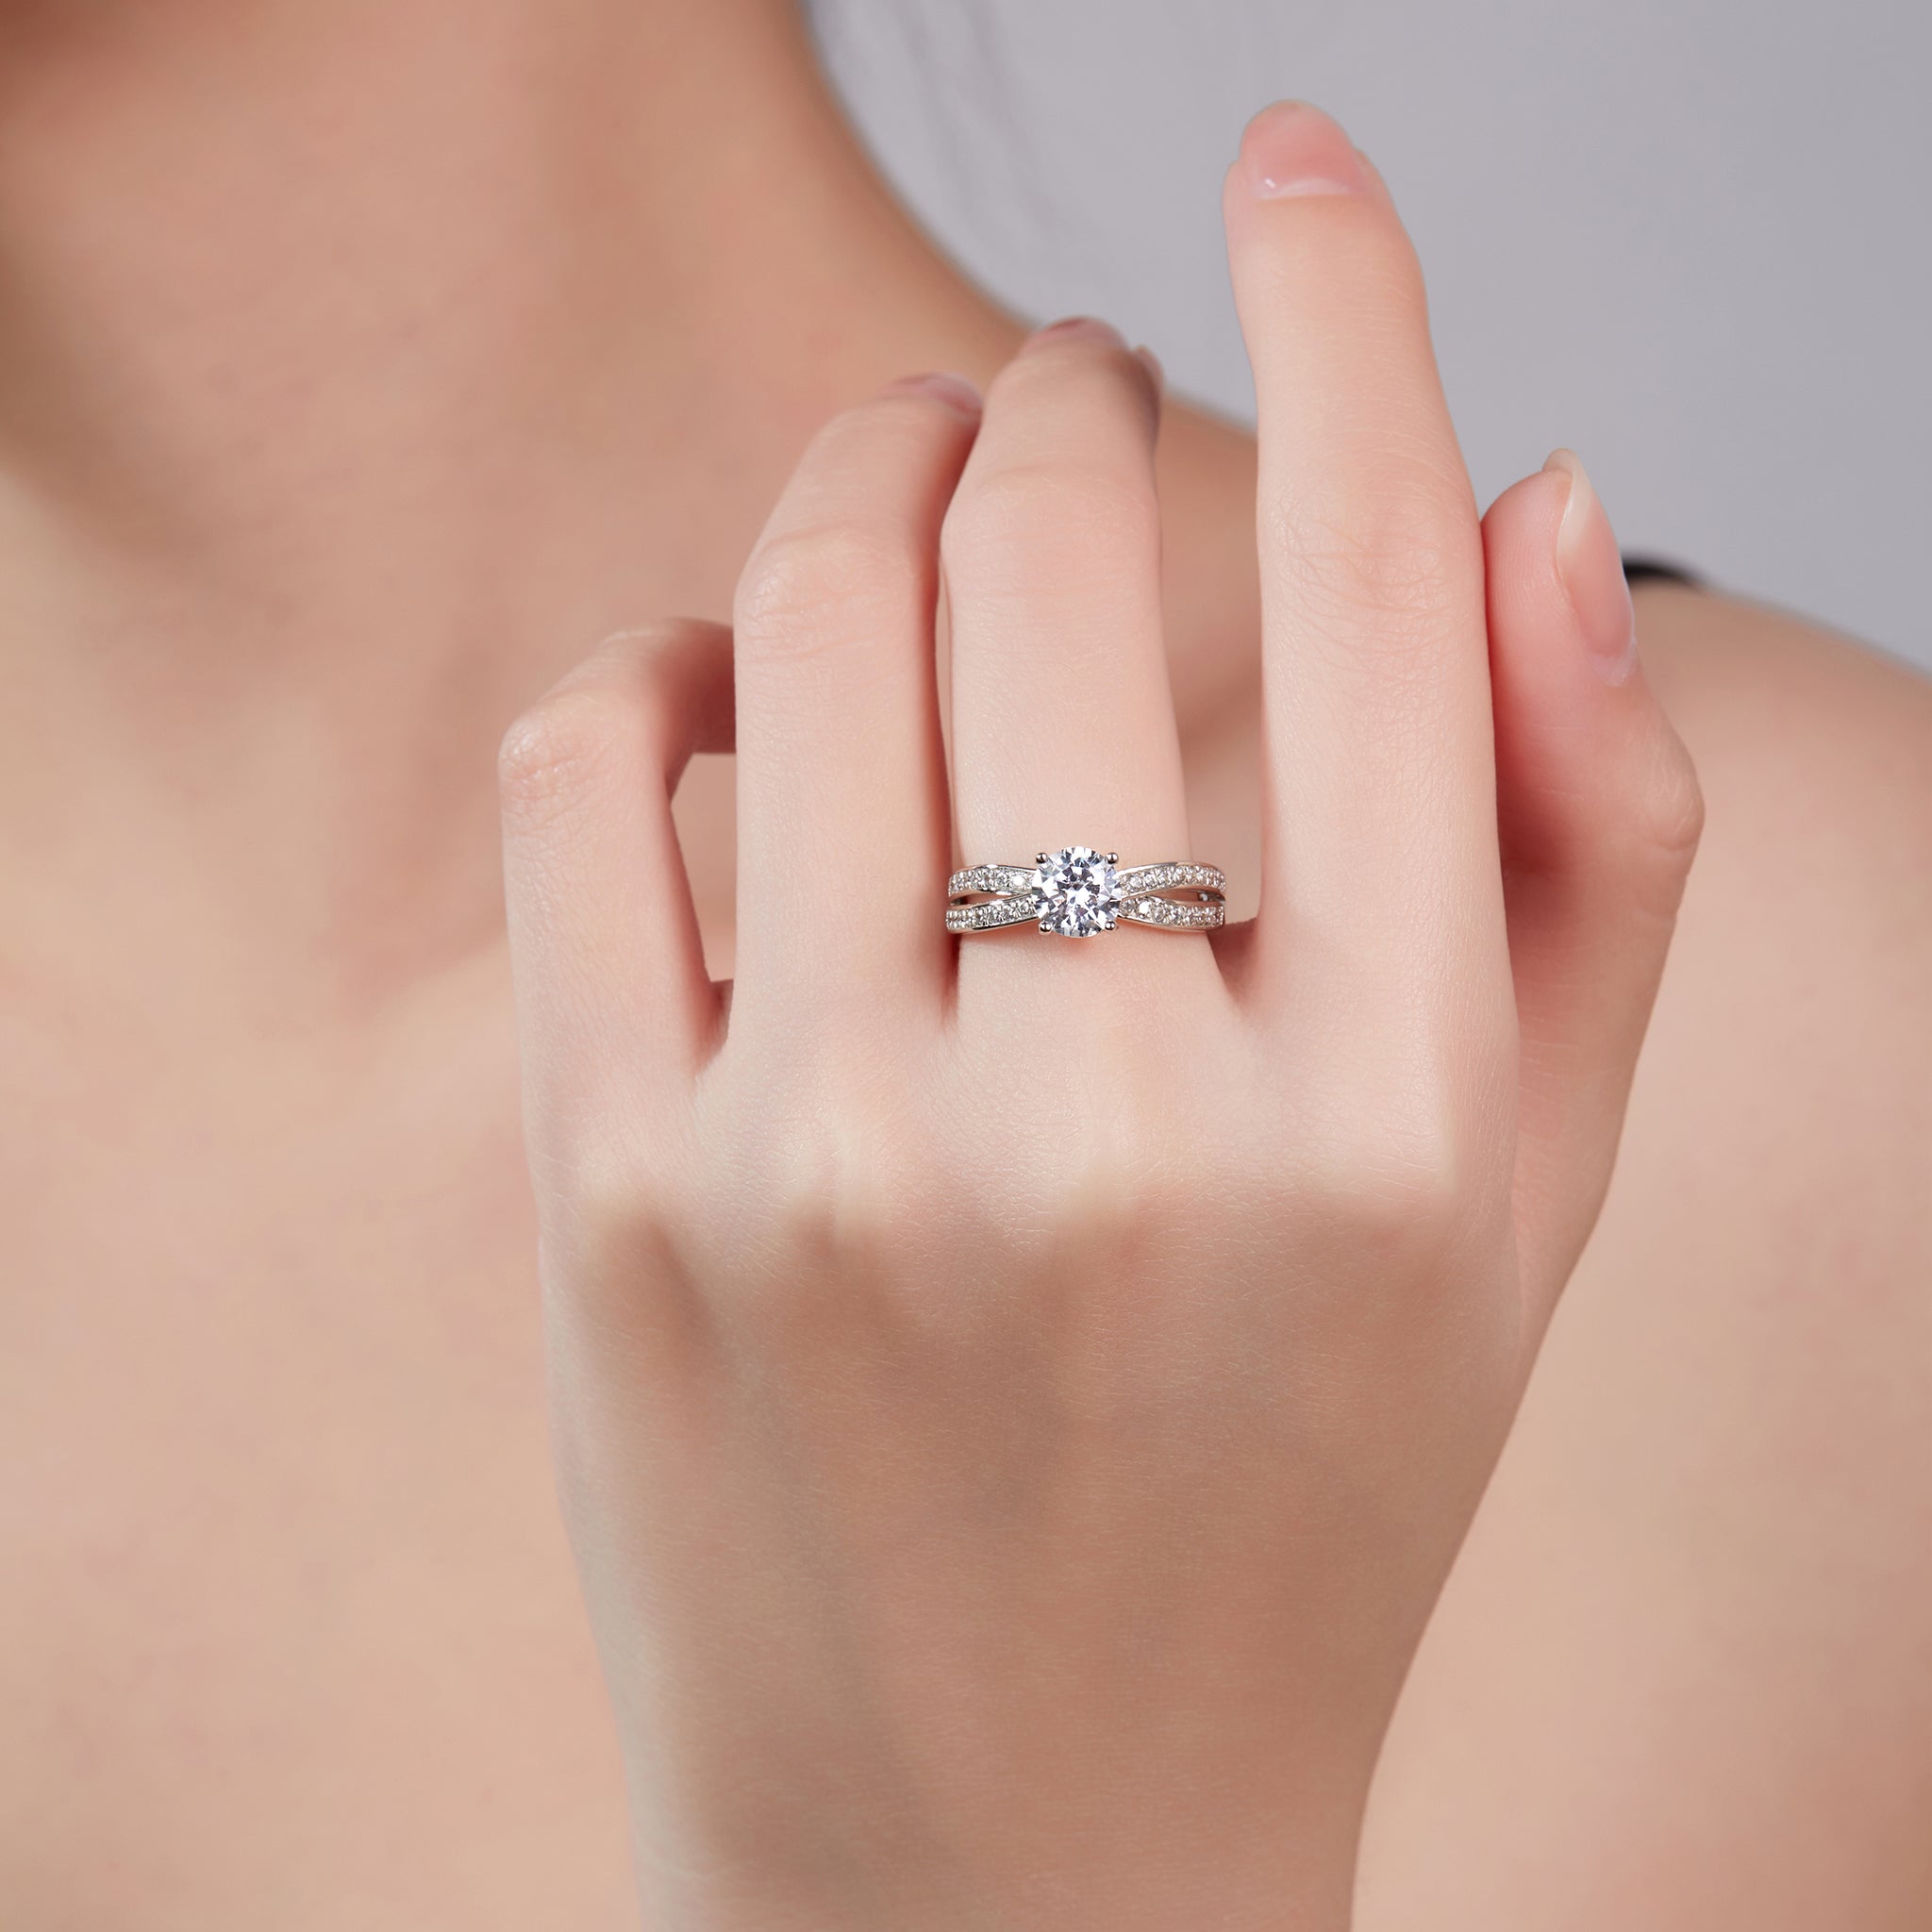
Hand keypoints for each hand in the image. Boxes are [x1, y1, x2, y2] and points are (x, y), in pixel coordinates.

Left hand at [500, 102, 1700, 1931]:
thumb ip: (1577, 848)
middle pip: (1049, 556)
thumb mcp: (1512, 1215)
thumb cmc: (1285, 1513)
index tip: (1294, 160)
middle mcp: (1117, 1125)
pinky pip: (596, 774)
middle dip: (1053, 395)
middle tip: (1052, 383)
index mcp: (1391, 1120)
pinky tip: (727, 677)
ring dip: (859, 470)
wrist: (1010, 1852)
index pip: (1375, 582)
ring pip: (811, 620)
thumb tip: (1539, 495)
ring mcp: (834, 1167)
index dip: (1348, 303)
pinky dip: (660, 655)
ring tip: (900, 466)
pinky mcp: (618, 1206)